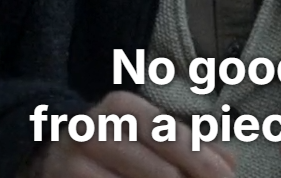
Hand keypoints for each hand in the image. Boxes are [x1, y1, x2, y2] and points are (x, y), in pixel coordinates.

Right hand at [28, 91, 235, 177]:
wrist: (49, 153)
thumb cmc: (114, 141)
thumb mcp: (147, 132)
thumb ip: (189, 143)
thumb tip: (231, 162)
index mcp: (121, 108)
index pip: (171, 135)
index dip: (203, 160)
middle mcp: (95, 130)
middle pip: (159, 172)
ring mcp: (75, 164)